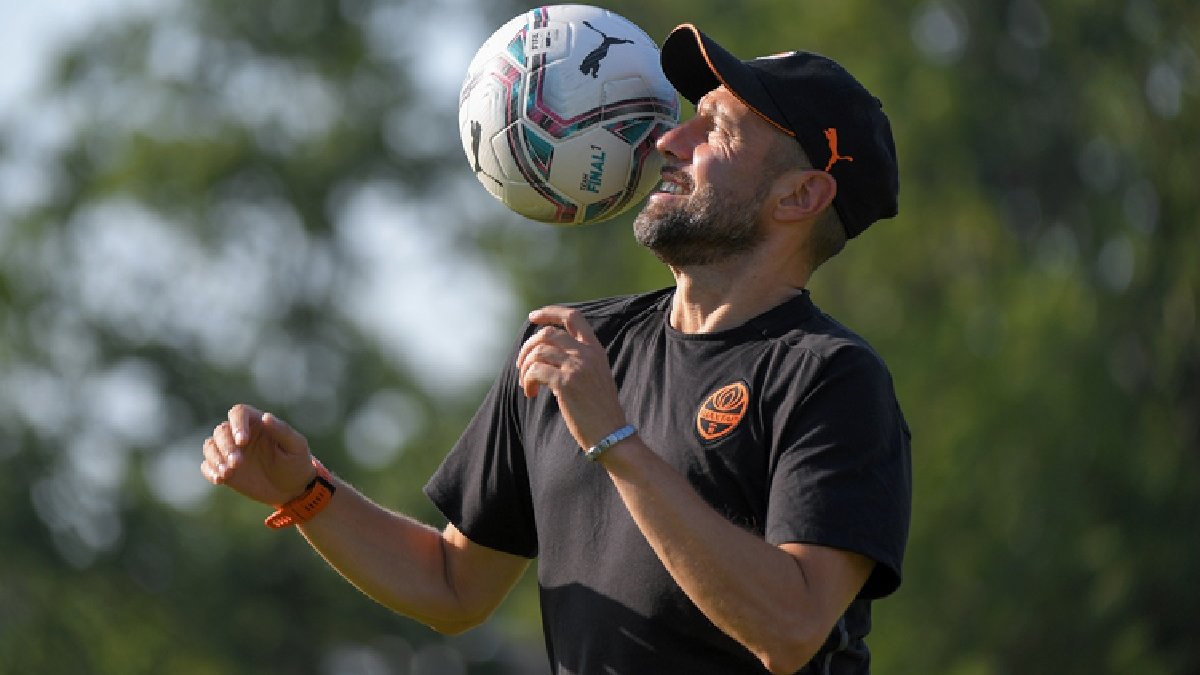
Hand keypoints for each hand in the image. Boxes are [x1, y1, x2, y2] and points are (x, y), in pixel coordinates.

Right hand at [200, 404, 315, 505]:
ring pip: (210, 446)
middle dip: (226, 447)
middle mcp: (240, 434)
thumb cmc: (296, 462)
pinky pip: (207, 466)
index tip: (242, 442)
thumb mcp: (296, 446)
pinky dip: (210, 471)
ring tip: (227, 473)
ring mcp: (230, 452)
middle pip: (221, 431)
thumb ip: (282, 431)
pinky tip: (219, 480)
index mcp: (257, 423)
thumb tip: (266, 416)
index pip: (239, 413)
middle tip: (237, 463)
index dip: (237, 424)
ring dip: (215, 458)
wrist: (292, 489)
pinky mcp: (224, 469)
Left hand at [515, 306, 626, 449]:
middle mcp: (587, 354)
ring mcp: (577, 367)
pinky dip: (526, 381)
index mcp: (596, 350)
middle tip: (521, 366)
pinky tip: (530, 394)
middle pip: (548, 333)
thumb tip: (545, 353)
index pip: (573, 317)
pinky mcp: (566, 383)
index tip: (533, 317)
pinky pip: (535, 371)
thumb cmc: (600, 411)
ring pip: (538, 352)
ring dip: (525, 368)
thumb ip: (578, 360)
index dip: (550, 312)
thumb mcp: (595, 377)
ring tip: (526, 385)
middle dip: (527, 347)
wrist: (611, 434)